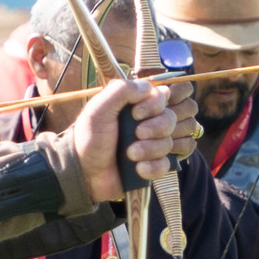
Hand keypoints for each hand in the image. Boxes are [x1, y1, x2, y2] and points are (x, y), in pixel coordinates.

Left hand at [61, 75, 196, 202]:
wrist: (85, 173)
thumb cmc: (89, 138)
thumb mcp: (99, 109)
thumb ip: (121, 90)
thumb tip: (149, 86)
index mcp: (138, 104)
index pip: (166, 95)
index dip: (157, 104)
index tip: (136, 113)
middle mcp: (149, 122)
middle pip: (174, 118)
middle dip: (158, 127)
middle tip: (137, 133)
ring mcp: (153, 144)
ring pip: (171, 142)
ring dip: (151, 149)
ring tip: (130, 154)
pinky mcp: (154, 165)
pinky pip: (167, 164)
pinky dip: (153, 167)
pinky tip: (137, 168)